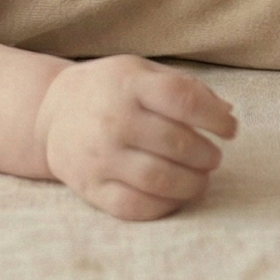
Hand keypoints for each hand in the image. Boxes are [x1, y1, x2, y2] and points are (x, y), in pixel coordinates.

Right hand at [36, 56, 236, 220]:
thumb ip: (183, 87)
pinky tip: (175, 195)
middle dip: (208, 155)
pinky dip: (165, 206)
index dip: (215, 118)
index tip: (229, 129)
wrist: (50, 113)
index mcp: (128, 84)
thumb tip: (226, 113)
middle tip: (212, 157)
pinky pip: (136, 206)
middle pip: (177, 143)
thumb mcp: (140, 72)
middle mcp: (113, 120)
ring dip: (193, 184)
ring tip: (200, 178)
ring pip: (161, 180)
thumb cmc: (108, 90)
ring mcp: (100, 156)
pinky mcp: (91, 187)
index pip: (183, 100)